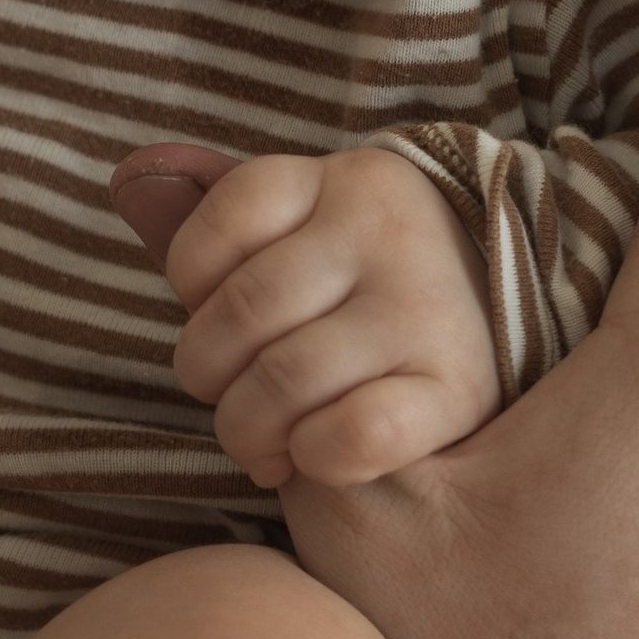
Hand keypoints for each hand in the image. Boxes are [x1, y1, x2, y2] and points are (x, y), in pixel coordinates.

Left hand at [127, 145, 498, 488]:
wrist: (509, 336)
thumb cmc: (375, 290)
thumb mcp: (305, 233)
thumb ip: (213, 218)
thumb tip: (129, 180)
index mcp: (346, 180)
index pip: (219, 223)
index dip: (192, 285)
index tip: (219, 311)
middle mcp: (390, 231)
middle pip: (241, 313)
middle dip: (207, 375)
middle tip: (228, 401)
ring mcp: (426, 309)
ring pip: (282, 381)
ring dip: (247, 432)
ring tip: (262, 445)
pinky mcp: (457, 390)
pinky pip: (349, 437)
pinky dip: (312, 458)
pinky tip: (316, 456)